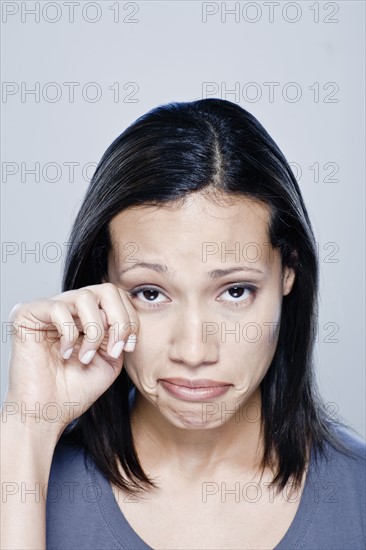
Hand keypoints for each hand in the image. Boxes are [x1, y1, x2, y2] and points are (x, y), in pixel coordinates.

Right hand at [2, 283, 137, 434]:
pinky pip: (59, 308)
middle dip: (120, 320)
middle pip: (106, 289)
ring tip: (87, 356)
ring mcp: (47, 308)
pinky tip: (64, 354)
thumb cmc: (75, 389)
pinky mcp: (26, 314)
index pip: (117, 297)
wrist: (47, 413)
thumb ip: (120, 331)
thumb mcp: (111, 357)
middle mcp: (69, 306)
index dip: (130, 320)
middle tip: (115, 350)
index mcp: (87, 314)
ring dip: (95, 331)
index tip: (127, 348)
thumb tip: (124, 311)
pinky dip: (69, 335)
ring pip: (85, 296)